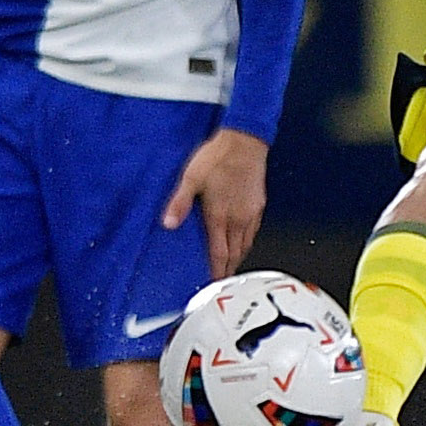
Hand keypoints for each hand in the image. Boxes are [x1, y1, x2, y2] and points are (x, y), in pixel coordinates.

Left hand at [162, 127, 267, 279]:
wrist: (245, 142)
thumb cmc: (218, 157)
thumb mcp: (190, 178)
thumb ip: (179, 203)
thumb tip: (168, 224)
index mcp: (219, 216)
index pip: (219, 253)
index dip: (217, 271)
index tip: (213, 283)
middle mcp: (237, 219)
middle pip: (235, 254)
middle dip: (228, 270)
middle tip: (221, 281)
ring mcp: (250, 213)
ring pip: (245, 244)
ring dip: (238, 257)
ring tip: (230, 267)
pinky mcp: (258, 205)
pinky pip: (253, 232)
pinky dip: (247, 242)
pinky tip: (241, 241)